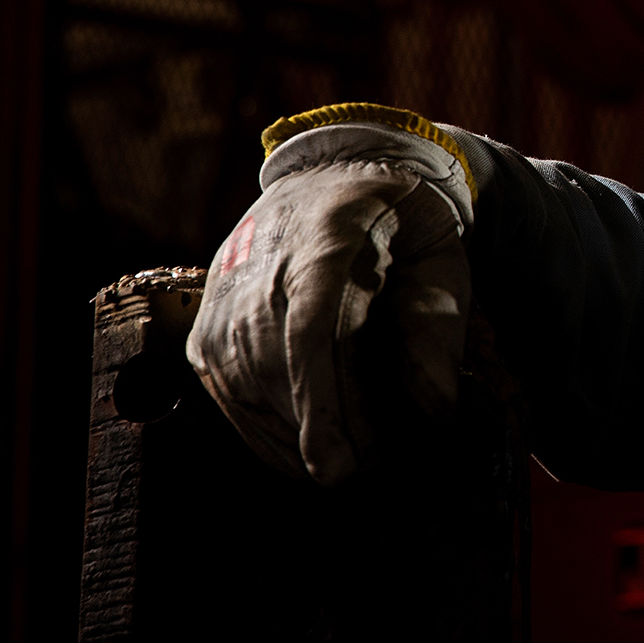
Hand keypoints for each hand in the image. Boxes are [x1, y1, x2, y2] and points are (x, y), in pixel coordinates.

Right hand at [188, 106, 480, 482]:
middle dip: (323, 432)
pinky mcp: (203, 332)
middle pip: (277, 371)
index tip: (333, 465)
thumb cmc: (398, 224)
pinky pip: (229, 397)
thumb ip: (439, 328)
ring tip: (350, 459)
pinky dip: (269, 433)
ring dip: (298, 440)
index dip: (318, 401)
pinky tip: (305, 451)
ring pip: (249, 393)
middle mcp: (258, 267)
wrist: (329, 176)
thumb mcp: (439, 255)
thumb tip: (434, 411)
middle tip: (375, 465)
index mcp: (326, 235)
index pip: (308, 326)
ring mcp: (222, 301)